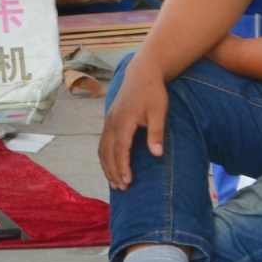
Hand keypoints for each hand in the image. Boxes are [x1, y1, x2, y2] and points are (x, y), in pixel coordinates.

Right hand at [98, 63, 169, 191]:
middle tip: (122, 188)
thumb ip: (156, 132)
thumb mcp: (159, 111)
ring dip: (106, 166)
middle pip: (107, 152)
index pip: (120, 148)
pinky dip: (105, 157)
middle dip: (113, 171)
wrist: (141, 73)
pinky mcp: (109, 120)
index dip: (122, 166)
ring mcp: (109, 121)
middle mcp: (112, 122)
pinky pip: (103, 143)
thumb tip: (156, 154)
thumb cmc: (152, 92)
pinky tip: (110, 166)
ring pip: (102, 148)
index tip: (128, 181)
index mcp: (124, 120)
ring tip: (114, 182)